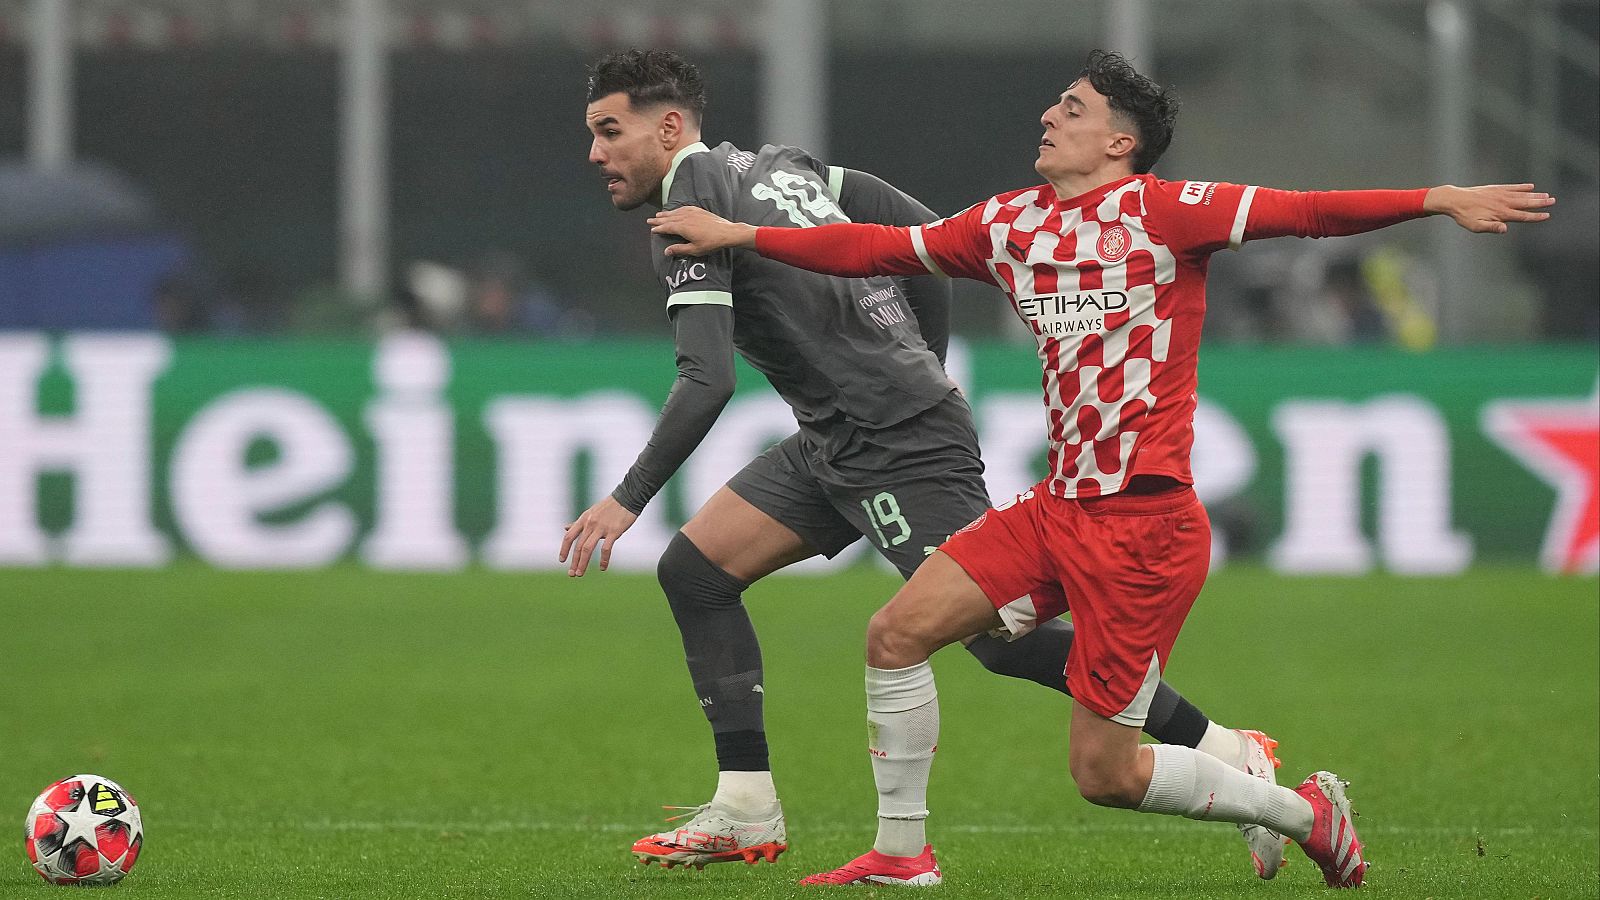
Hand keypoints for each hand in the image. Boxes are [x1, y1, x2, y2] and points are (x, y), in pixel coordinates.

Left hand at [559, 495, 638, 576]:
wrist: (627, 498)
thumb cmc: (609, 507)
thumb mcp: (590, 513)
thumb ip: (578, 523)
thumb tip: (565, 528)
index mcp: (584, 519)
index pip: (569, 537)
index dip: (564, 549)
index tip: (562, 560)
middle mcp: (590, 524)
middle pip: (578, 546)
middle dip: (574, 562)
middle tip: (571, 574)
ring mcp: (601, 528)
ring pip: (587, 549)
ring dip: (583, 563)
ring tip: (580, 574)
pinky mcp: (614, 531)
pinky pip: (606, 549)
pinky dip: (604, 560)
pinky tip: (603, 568)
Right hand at [648, 206, 758, 256]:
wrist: (727, 232)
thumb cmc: (711, 243)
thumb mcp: (694, 250)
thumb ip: (679, 249)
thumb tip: (666, 251)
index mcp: (683, 227)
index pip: (667, 227)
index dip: (658, 228)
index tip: (652, 230)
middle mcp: (685, 218)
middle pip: (669, 218)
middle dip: (659, 220)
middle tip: (649, 220)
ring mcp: (693, 213)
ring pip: (676, 212)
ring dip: (667, 214)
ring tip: (659, 214)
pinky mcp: (699, 211)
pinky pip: (685, 208)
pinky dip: (677, 209)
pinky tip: (676, 210)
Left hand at [1424, 184, 1553, 233]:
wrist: (1455, 199)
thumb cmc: (1464, 216)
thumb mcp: (1476, 226)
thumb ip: (1492, 228)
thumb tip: (1505, 229)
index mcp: (1501, 214)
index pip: (1522, 216)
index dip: (1535, 216)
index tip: (1547, 215)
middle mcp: (1503, 202)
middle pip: (1526, 203)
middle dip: (1540, 203)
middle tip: (1553, 201)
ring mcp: (1500, 194)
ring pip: (1521, 195)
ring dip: (1535, 195)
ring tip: (1546, 195)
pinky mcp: (1495, 188)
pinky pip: (1512, 187)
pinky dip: (1522, 187)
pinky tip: (1530, 186)